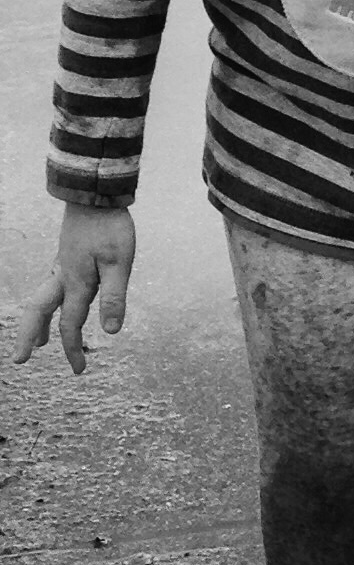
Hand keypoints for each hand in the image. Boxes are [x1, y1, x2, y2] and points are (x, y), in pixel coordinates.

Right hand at [13, 204, 135, 374]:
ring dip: (37, 322)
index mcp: (75, 283)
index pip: (70, 324)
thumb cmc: (110, 227)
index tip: (78, 370)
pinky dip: (46, 303)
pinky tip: (53, 302)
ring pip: (40, 299)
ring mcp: (61, 265)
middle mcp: (62, 276)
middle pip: (38, 312)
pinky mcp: (66, 256)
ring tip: (37, 341)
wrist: (96, 195)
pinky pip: (49, 286)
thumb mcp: (120, 263)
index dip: (73, 348)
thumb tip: (111, 332)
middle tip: (22, 360)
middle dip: (29, 336)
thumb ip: (114, 297)